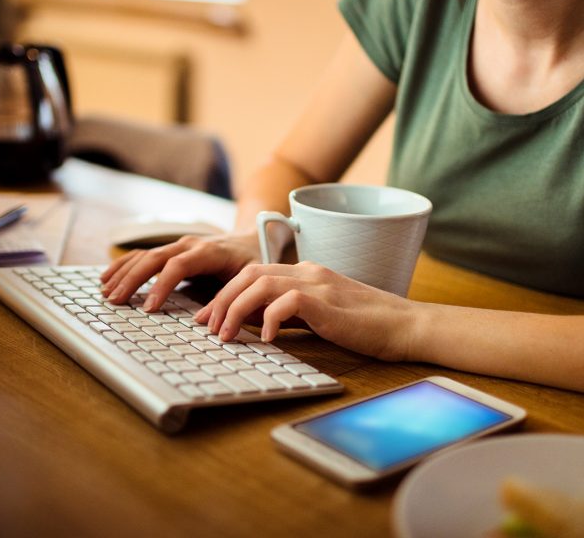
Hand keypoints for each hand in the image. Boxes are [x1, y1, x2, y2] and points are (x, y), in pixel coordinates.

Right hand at [100, 231, 261, 309]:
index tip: (148, 308)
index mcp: (208, 251)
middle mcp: (189, 244)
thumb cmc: (252, 261)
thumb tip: (203, 323)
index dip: (161, 285)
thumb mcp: (248, 280)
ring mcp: (178, 245)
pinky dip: (124, 265)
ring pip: (144, 255)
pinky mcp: (171, 250)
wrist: (252, 238)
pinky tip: (107, 277)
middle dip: (132, 279)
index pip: (177, 266)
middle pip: (154, 258)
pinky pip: (142, 254)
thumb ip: (228, 299)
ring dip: (123, 272)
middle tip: (115, 301)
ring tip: (105, 292)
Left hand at [195, 261, 417, 361]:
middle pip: (250, 273)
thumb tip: (255, 325)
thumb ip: (290, 314)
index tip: (208, 316)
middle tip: (207, 326)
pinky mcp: (328, 302)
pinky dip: (269, 319)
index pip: (254, 273)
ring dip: (236, 308)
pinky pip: (287, 302)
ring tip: (225, 335)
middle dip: (221, 299)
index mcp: (306, 273)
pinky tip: (266, 339)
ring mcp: (318, 284)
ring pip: (261, 283)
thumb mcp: (320, 316)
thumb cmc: (365, 324)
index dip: (226, 293)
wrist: (405, 325)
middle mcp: (308, 272)